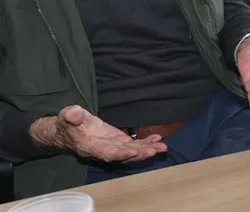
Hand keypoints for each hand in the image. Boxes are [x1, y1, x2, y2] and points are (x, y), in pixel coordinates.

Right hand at [30, 106, 166, 162]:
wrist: (68, 130)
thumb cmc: (67, 123)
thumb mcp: (66, 117)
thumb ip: (71, 116)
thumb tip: (73, 113)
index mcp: (90, 147)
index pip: (106, 153)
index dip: (119, 154)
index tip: (133, 152)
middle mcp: (103, 150)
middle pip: (123, 155)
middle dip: (140, 153)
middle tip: (155, 150)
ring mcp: (112, 147)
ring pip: (131, 152)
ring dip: (147, 149)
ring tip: (162, 146)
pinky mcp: (118, 142)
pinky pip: (133, 145)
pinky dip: (146, 143)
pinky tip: (158, 139)